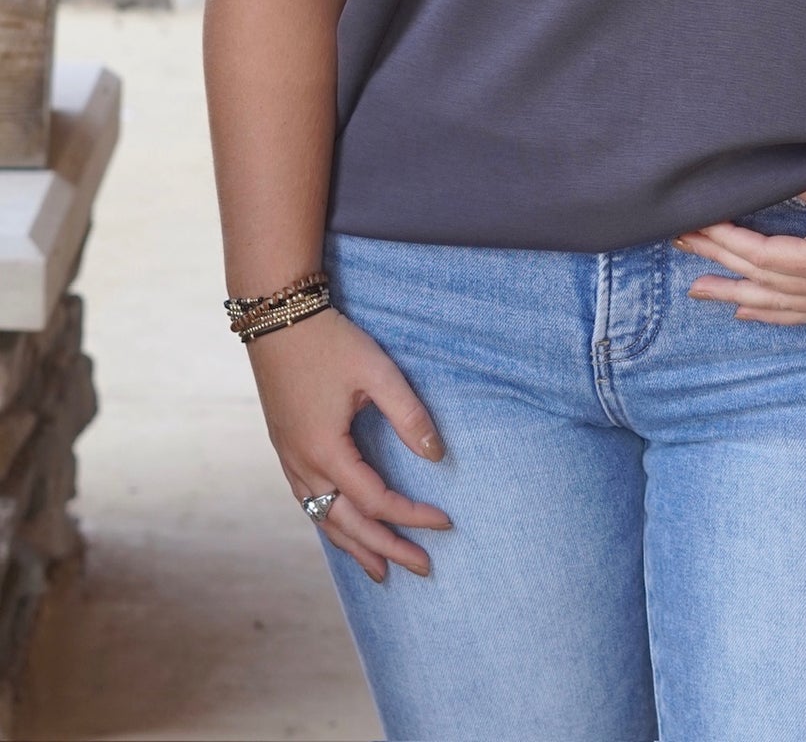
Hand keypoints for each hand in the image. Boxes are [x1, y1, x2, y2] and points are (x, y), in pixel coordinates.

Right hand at [246, 307, 452, 581]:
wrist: (276, 318)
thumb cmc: (329, 341)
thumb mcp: (377, 372)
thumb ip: (408, 415)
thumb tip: (437, 457)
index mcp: (326, 451)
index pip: (377, 500)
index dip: (412, 515)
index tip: (446, 523)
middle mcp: (303, 465)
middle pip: (348, 524)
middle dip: (386, 548)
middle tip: (423, 568)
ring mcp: (289, 459)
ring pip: (323, 518)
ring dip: (354, 545)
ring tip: (381, 571)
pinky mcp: (285, 447)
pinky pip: (308, 502)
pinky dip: (330, 523)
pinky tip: (341, 526)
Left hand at [674, 145, 805, 325]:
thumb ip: (785, 189)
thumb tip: (737, 189)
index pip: (761, 255)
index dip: (721, 239)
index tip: (690, 223)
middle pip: (766, 282)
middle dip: (719, 264)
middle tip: (678, 248)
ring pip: (783, 307)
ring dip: (739, 296)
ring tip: (699, 291)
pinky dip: (775, 312)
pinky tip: (747, 310)